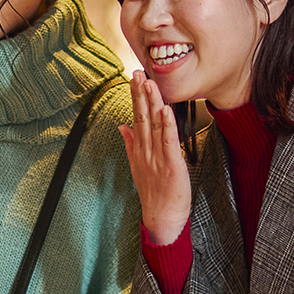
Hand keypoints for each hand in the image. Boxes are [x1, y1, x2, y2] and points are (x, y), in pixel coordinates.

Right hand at [118, 71, 191, 243]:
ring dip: (151, 104)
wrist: (162, 219)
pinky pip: (169, 142)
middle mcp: (146, 151)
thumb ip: (130, 144)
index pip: (136, 118)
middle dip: (140, 95)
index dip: (135, 97)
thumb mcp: (138, 166)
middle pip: (142, 118)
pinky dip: (167, 126)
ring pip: (154, 126)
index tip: (133, 78)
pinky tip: (164, 110)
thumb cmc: (155, 194)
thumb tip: (122, 126)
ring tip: (148, 84)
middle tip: (137, 73)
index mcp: (140, 150)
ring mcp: (157, 158)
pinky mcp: (171, 166)